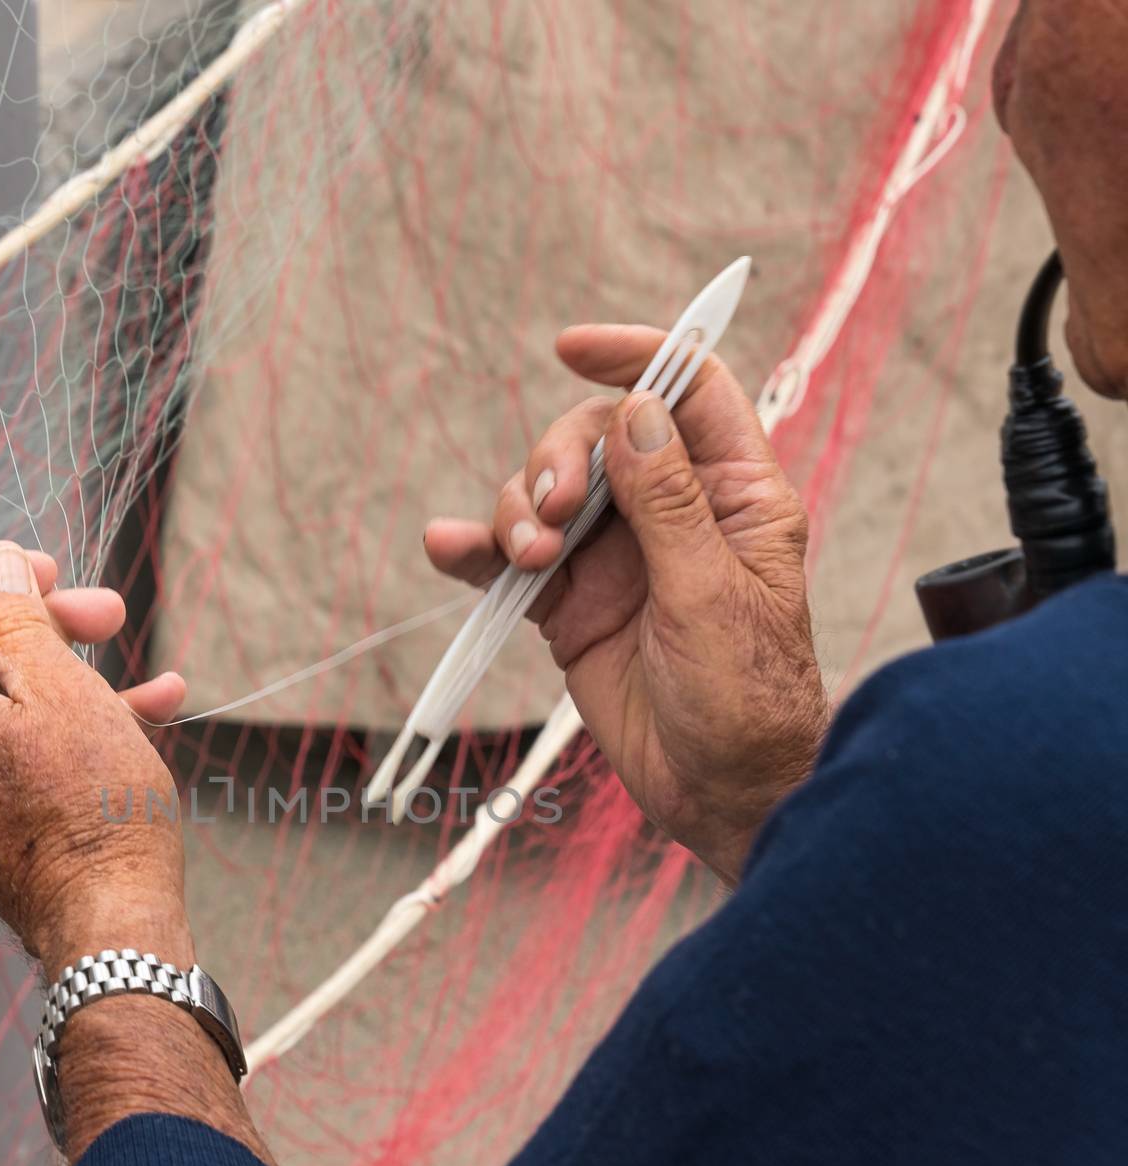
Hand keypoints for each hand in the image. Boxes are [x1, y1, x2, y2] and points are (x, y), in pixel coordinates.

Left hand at [0, 542, 190, 976]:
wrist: (109, 928)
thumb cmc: (94, 812)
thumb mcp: (62, 691)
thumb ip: (17, 618)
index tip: (54, 572)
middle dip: (40, 622)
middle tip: (109, 616)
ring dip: (67, 673)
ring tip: (143, 676)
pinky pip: (5, 749)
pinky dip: (61, 725)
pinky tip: (142, 716)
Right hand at [424, 327, 827, 884]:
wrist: (716, 791)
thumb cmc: (745, 699)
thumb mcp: (711, 595)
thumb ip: (669, 503)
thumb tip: (635, 414)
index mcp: (732, 493)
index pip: (686, 391)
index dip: (636, 358)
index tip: (573, 349)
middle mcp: (670, 513)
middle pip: (596, 439)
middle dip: (557, 462)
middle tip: (549, 520)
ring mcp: (615, 559)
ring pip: (546, 497)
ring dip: (516, 512)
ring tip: (522, 562)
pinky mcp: (569, 606)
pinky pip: (511, 562)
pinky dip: (477, 551)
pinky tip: (447, 548)